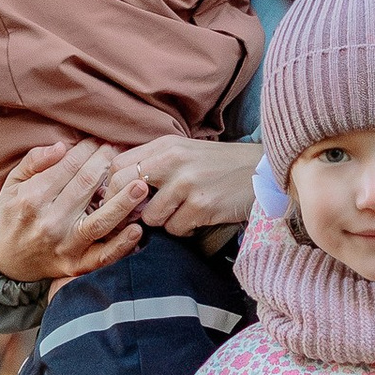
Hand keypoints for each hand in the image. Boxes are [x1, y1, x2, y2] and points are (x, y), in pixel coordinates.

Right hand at [0, 138, 148, 283]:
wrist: (5, 261)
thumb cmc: (13, 215)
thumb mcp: (12, 184)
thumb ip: (33, 161)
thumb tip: (62, 146)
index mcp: (33, 198)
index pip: (69, 166)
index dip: (89, 149)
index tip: (102, 139)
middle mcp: (50, 221)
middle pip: (86, 185)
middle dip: (107, 163)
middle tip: (123, 150)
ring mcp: (65, 245)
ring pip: (100, 221)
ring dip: (123, 202)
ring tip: (141, 184)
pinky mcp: (76, 264)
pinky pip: (103, 256)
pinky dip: (121, 245)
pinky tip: (137, 230)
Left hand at [107, 134, 259, 239]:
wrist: (261, 170)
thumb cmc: (219, 164)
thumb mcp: (184, 152)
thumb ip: (154, 163)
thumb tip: (119, 188)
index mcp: (165, 145)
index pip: (118, 166)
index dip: (112, 188)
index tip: (119, 202)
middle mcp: (173, 160)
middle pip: (125, 189)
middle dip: (126, 210)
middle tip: (137, 218)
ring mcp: (188, 184)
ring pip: (151, 217)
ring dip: (163, 221)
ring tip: (182, 212)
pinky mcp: (202, 205)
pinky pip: (175, 229)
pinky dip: (184, 229)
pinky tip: (198, 218)